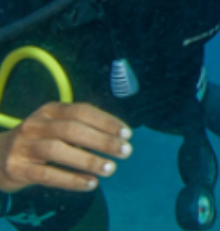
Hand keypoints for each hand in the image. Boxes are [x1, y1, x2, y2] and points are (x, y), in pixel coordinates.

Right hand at [0, 102, 131, 192]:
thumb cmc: (40, 140)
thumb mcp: (56, 126)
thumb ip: (82, 128)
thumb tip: (119, 137)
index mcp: (51, 110)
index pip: (82, 111)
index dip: (106, 121)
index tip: (127, 134)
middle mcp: (36, 124)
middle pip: (72, 129)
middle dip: (102, 140)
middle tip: (126, 151)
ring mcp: (24, 146)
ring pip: (58, 150)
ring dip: (88, 160)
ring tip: (111, 169)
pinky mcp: (17, 168)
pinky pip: (47, 175)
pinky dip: (71, 180)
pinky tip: (90, 184)